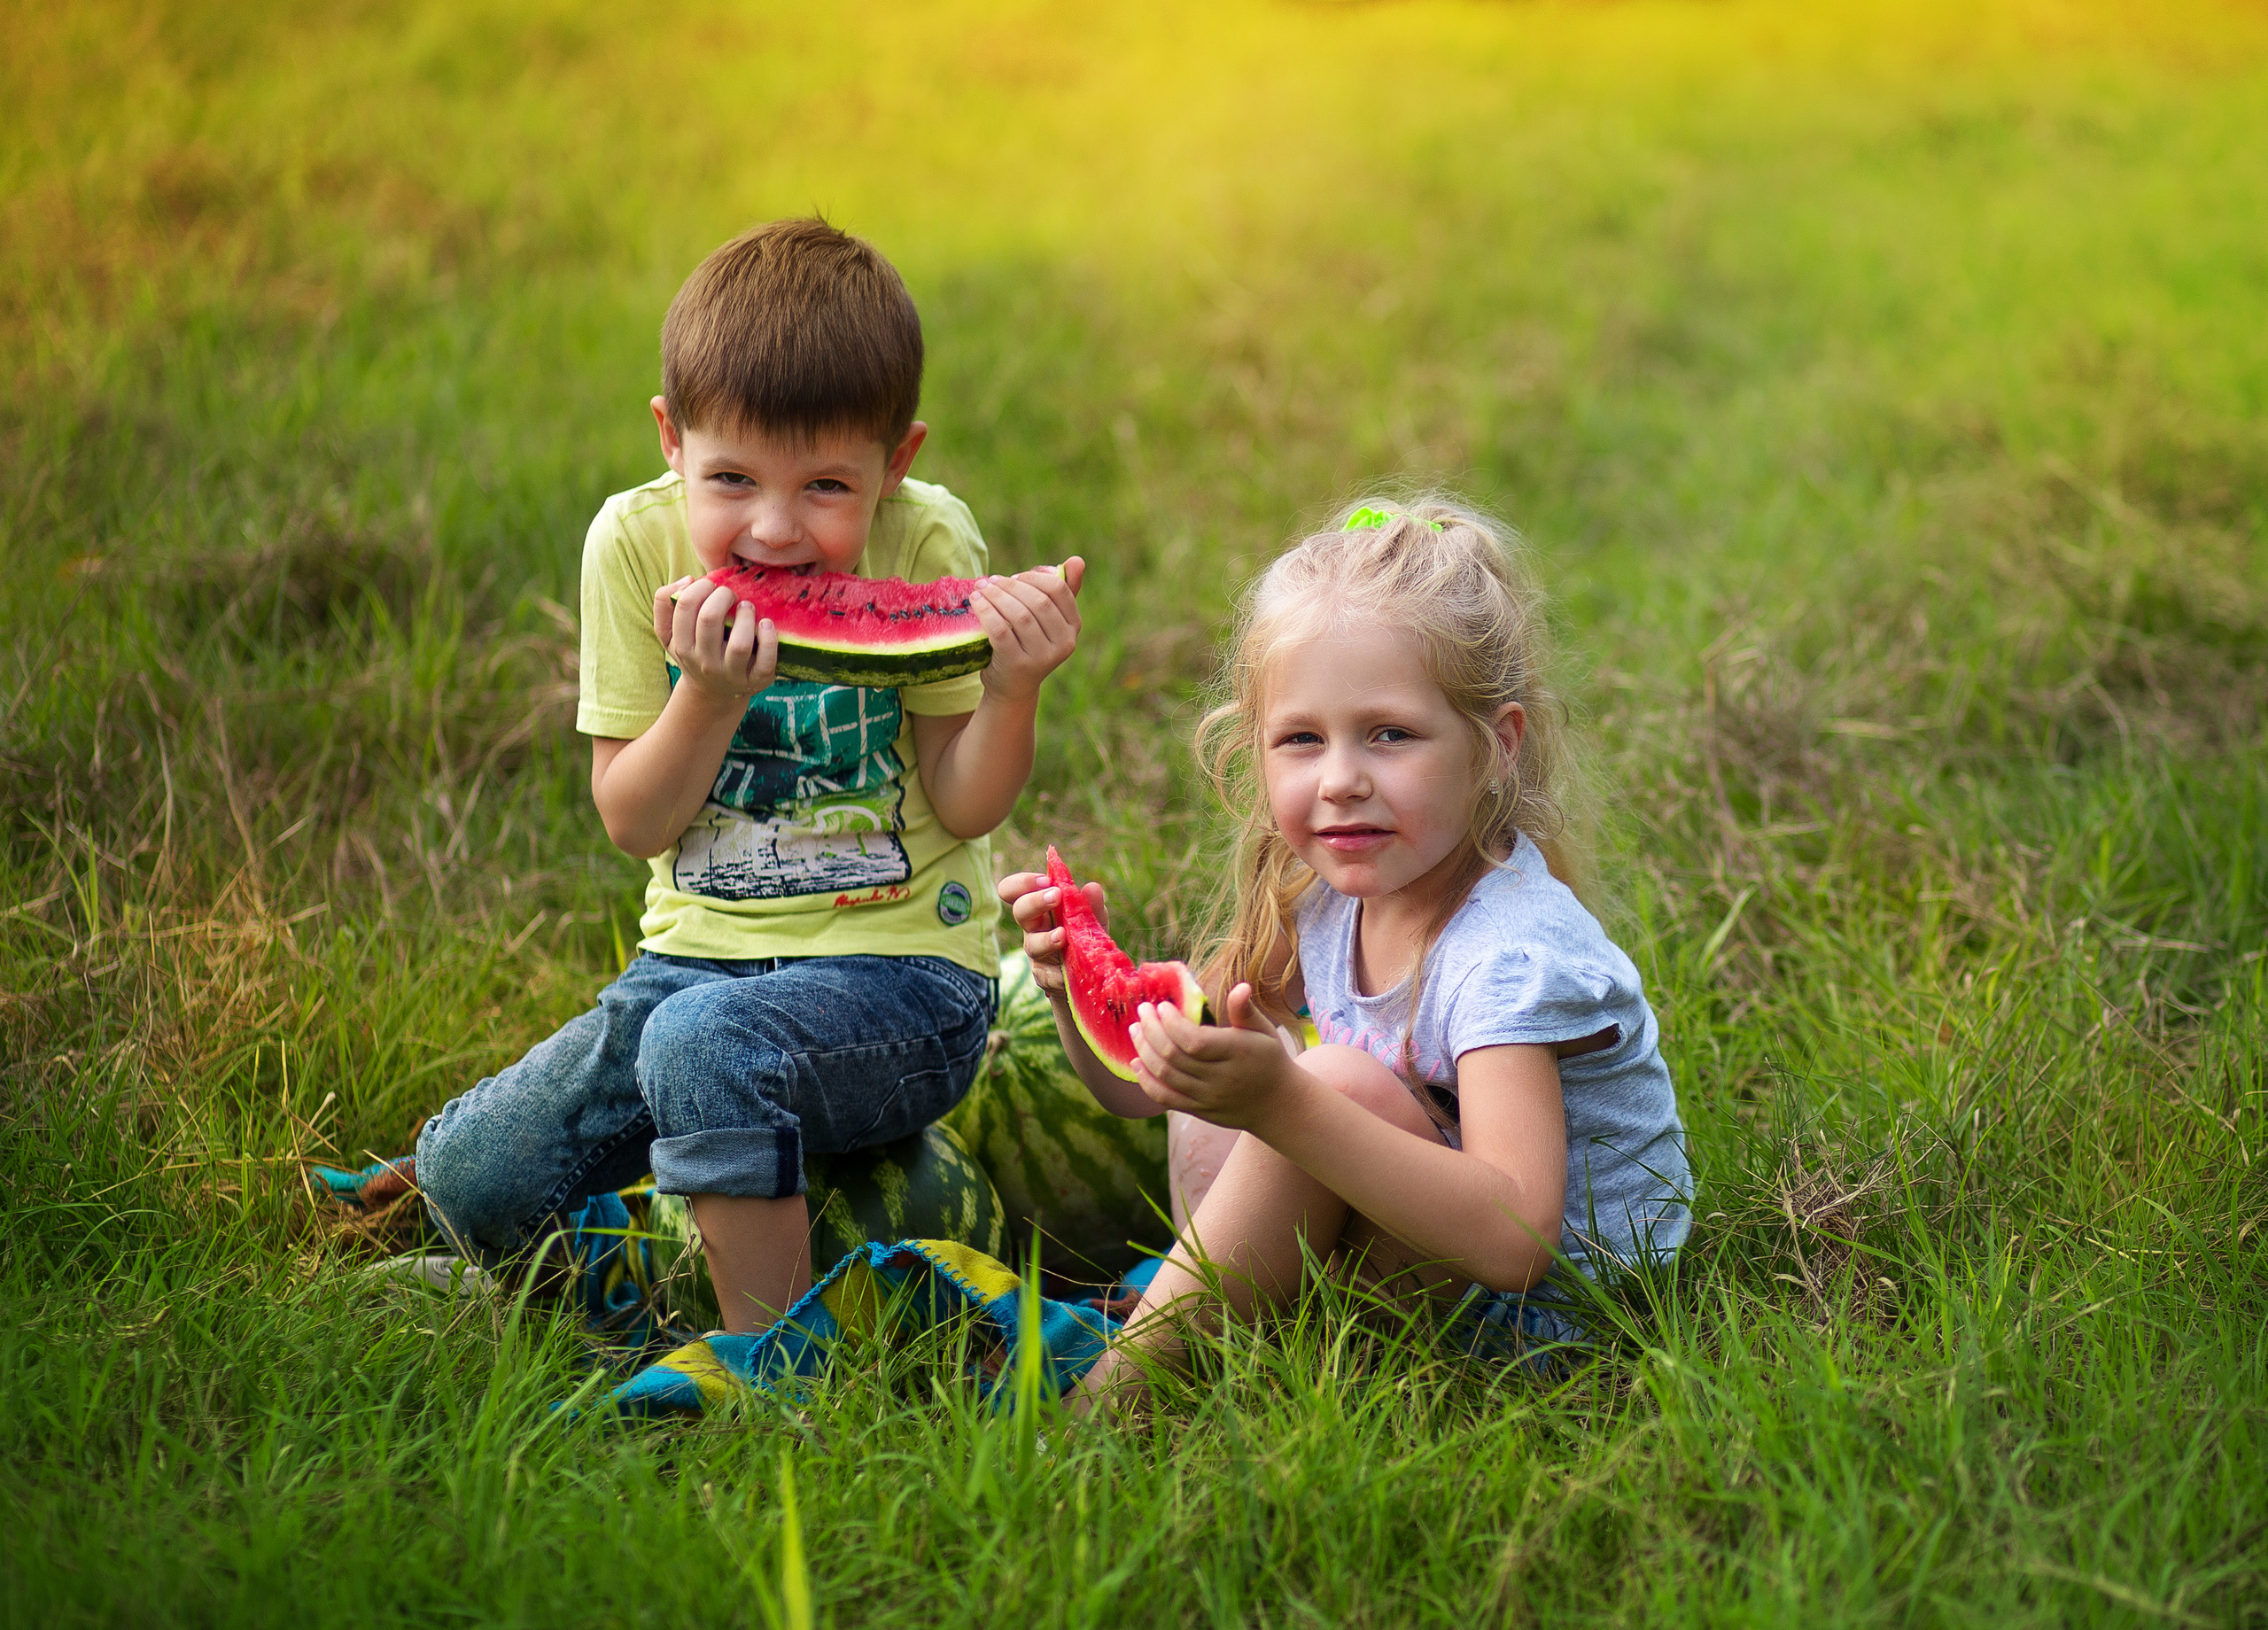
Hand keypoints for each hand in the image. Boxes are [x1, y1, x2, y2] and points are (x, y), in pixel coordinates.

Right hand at [652, 575, 777, 703]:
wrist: (712, 692)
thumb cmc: (693, 651)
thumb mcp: (669, 633)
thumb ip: (664, 603)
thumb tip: (687, 580)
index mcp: (682, 645)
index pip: (685, 606)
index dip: (700, 587)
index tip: (711, 586)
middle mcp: (704, 661)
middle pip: (710, 619)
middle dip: (722, 596)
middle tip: (730, 595)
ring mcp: (731, 674)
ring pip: (739, 644)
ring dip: (746, 617)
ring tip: (747, 607)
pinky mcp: (756, 681)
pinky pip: (765, 662)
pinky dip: (769, 640)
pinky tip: (766, 624)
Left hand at [972, 558, 1083, 704]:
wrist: (1012, 687)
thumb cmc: (1028, 644)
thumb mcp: (1047, 620)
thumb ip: (1061, 591)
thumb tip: (1077, 559)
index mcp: (1073, 627)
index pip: (1059, 590)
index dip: (1034, 577)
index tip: (1015, 576)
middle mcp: (1064, 643)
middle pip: (1038, 601)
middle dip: (1011, 586)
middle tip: (992, 581)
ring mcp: (1043, 657)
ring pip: (1019, 615)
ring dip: (996, 596)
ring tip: (981, 588)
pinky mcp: (1018, 665)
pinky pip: (1000, 630)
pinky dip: (986, 612)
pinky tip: (976, 601)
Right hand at [997, 869, 1109, 998]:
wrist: (1087, 974)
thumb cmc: (1083, 936)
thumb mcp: (1093, 919)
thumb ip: (1092, 905)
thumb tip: (1092, 887)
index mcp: (1039, 907)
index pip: (1014, 890)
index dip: (1023, 882)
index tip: (1046, 881)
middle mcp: (1032, 928)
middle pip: (1019, 910)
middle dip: (1035, 901)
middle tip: (1056, 895)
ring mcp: (1036, 952)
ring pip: (1032, 944)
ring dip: (1046, 939)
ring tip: (1063, 935)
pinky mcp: (1044, 976)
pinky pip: (1047, 974)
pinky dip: (1059, 972)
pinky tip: (1070, 971)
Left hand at [1129, 984, 1305, 1132]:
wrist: (1278, 1105)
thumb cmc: (1268, 1059)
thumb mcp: (1263, 1031)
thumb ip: (1245, 1011)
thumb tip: (1241, 986)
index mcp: (1237, 1053)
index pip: (1194, 1040)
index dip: (1171, 1023)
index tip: (1161, 1006)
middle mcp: (1221, 1078)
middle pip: (1174, 1056)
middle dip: (1151, 1031)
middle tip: (1143, 1011)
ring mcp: (1208, 1097)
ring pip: (1165, 1075)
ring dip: (1144, 1051)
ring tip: (1135, 1030)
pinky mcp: (1199, 1111)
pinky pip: (1165, 1098)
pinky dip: (1146, 1081)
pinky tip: (1137, 1063)